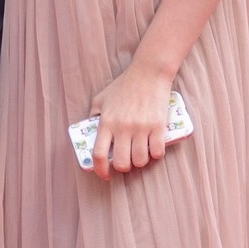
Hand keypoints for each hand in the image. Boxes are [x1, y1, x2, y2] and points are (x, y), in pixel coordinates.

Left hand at [86, 66, 173, 180]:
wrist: (148, 72)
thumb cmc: (124, 85)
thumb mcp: (102, 97)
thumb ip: (94, 114)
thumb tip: (90, 129)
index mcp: (106, 122)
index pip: (98, 154)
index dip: (100, 170)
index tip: (105, 175)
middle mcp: (122, 127)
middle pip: (121, 162)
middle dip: (124, 167)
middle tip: (126, 161)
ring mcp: (141, 127)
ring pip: (140, 160)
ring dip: (140, 161)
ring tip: (141, 154)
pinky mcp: (158, 126)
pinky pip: (157, 152)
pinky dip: (156, 154)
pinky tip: (154, 148)